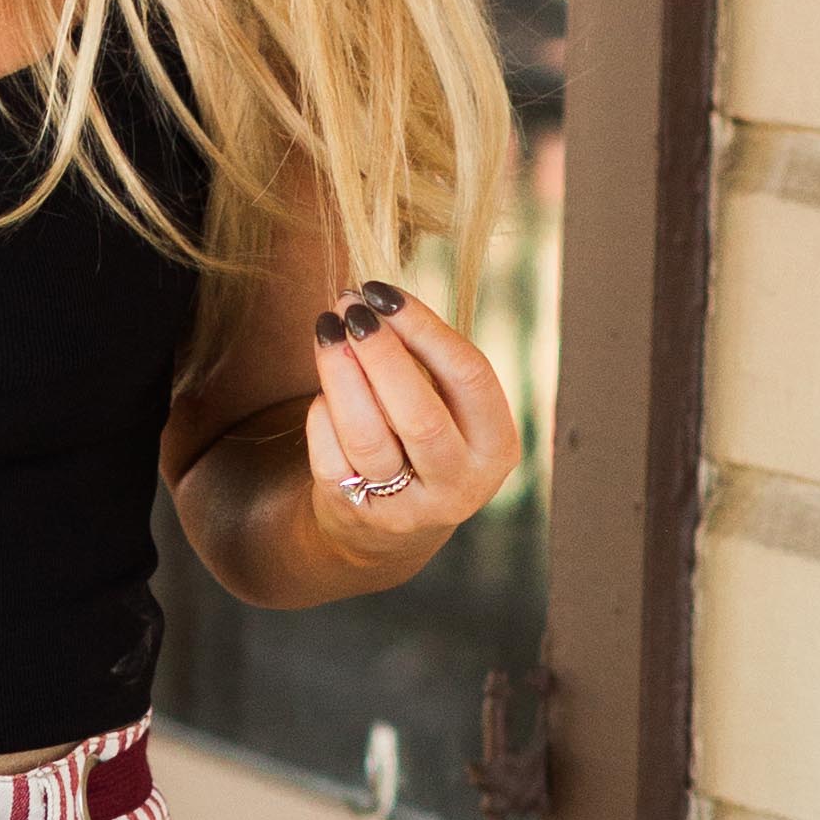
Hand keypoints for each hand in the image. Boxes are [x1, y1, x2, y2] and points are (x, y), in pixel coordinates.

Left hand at [302, 280, 517, 579]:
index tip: (383, 293)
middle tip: (349, 308)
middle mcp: (460, 483)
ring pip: (368, 438)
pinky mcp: (357, 516)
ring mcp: (407, 508)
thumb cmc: (423, 437)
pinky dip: (323, 414)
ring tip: (326, 330)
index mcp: (496, 445)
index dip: (424, 328)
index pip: (469, 376)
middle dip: (380, 353)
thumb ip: (426, 359)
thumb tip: (370, 301)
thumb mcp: (447, 405)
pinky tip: (325, 390)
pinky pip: (331, 457)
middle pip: (420, 415)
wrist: (391, 526)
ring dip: (340, 374)